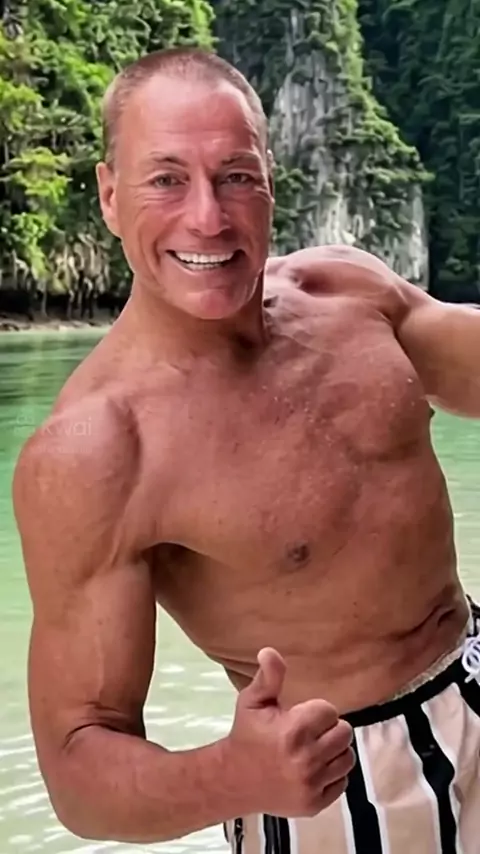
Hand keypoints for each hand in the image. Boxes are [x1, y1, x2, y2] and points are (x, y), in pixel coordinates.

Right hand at [226, 647, 354, 817]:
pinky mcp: (315, 804)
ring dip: (333, 751)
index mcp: (293, 731)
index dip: (316, 711)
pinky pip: (343, 782)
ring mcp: (312, 784)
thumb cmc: (246, 736)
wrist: (233, 782)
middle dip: (328, 729)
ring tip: (313, 749)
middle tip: (308, 733)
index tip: (299, 717)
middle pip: (344, 733)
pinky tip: (313, 769)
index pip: (329, 711)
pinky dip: (332, 775)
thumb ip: (268, 677)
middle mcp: (306, 759)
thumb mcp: (252, 702)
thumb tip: (270, 651)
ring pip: (347, 758)